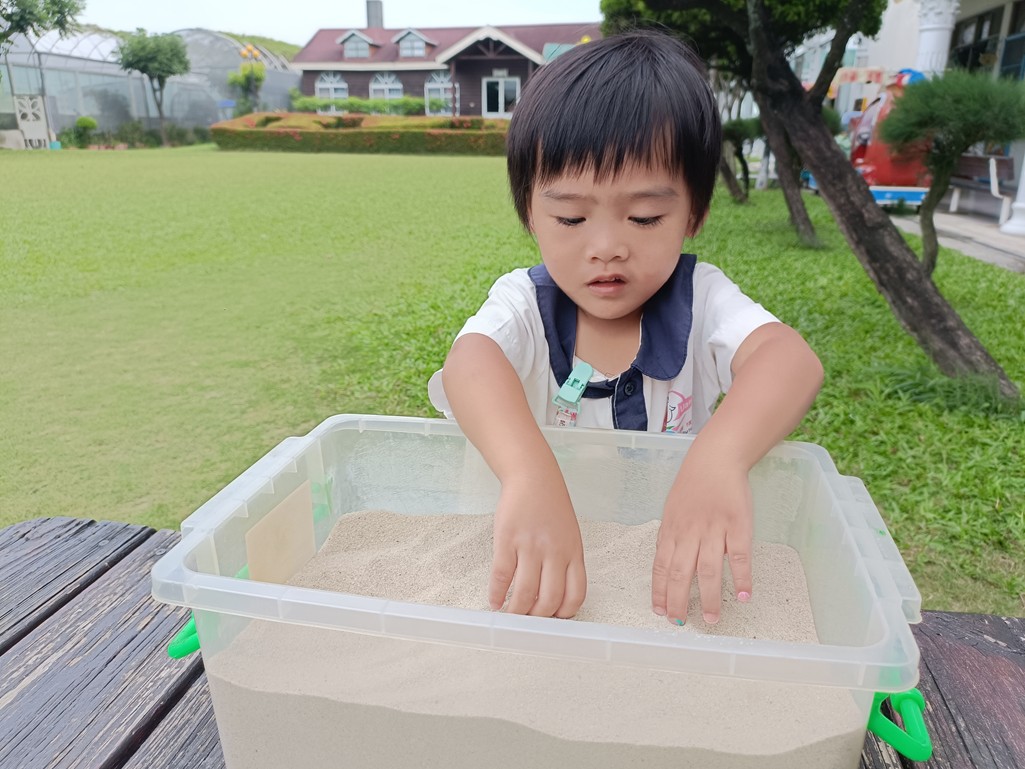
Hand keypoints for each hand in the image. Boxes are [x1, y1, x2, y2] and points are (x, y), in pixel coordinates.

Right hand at [489, 474, 585, 617]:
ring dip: (516, 611)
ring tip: (510, 615)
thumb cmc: (551, 506)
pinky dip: (497, 594)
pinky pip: (502, 576)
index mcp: (574, 552)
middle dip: (538, 617)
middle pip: (549, 599)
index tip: (553, 619)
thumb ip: (565, 562)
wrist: (532, 476)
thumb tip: (553, 595)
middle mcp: (555, 552)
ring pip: (525, 593)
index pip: (576, 594)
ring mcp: (531, 546)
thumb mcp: (570, 534)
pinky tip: (494, 601)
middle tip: (528, 621)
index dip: (564, 613)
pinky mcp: (508, 540)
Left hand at [651, 454, 752, 624]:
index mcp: (671, 530)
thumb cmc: (692, 486)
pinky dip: (741, 577)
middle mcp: (689, 533)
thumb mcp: (672, 511)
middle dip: (678, 602)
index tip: (660, 611)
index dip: (659, 591)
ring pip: (708, 570)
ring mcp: (714, 529)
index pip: (661, 567)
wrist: (715, 460)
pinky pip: (739, 556)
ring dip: (709, 597)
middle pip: (681, 573)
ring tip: (711, 618)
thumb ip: (670, 538)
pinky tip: (743, 595)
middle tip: (681, 623)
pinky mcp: (738, 525)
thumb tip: (666, 567)